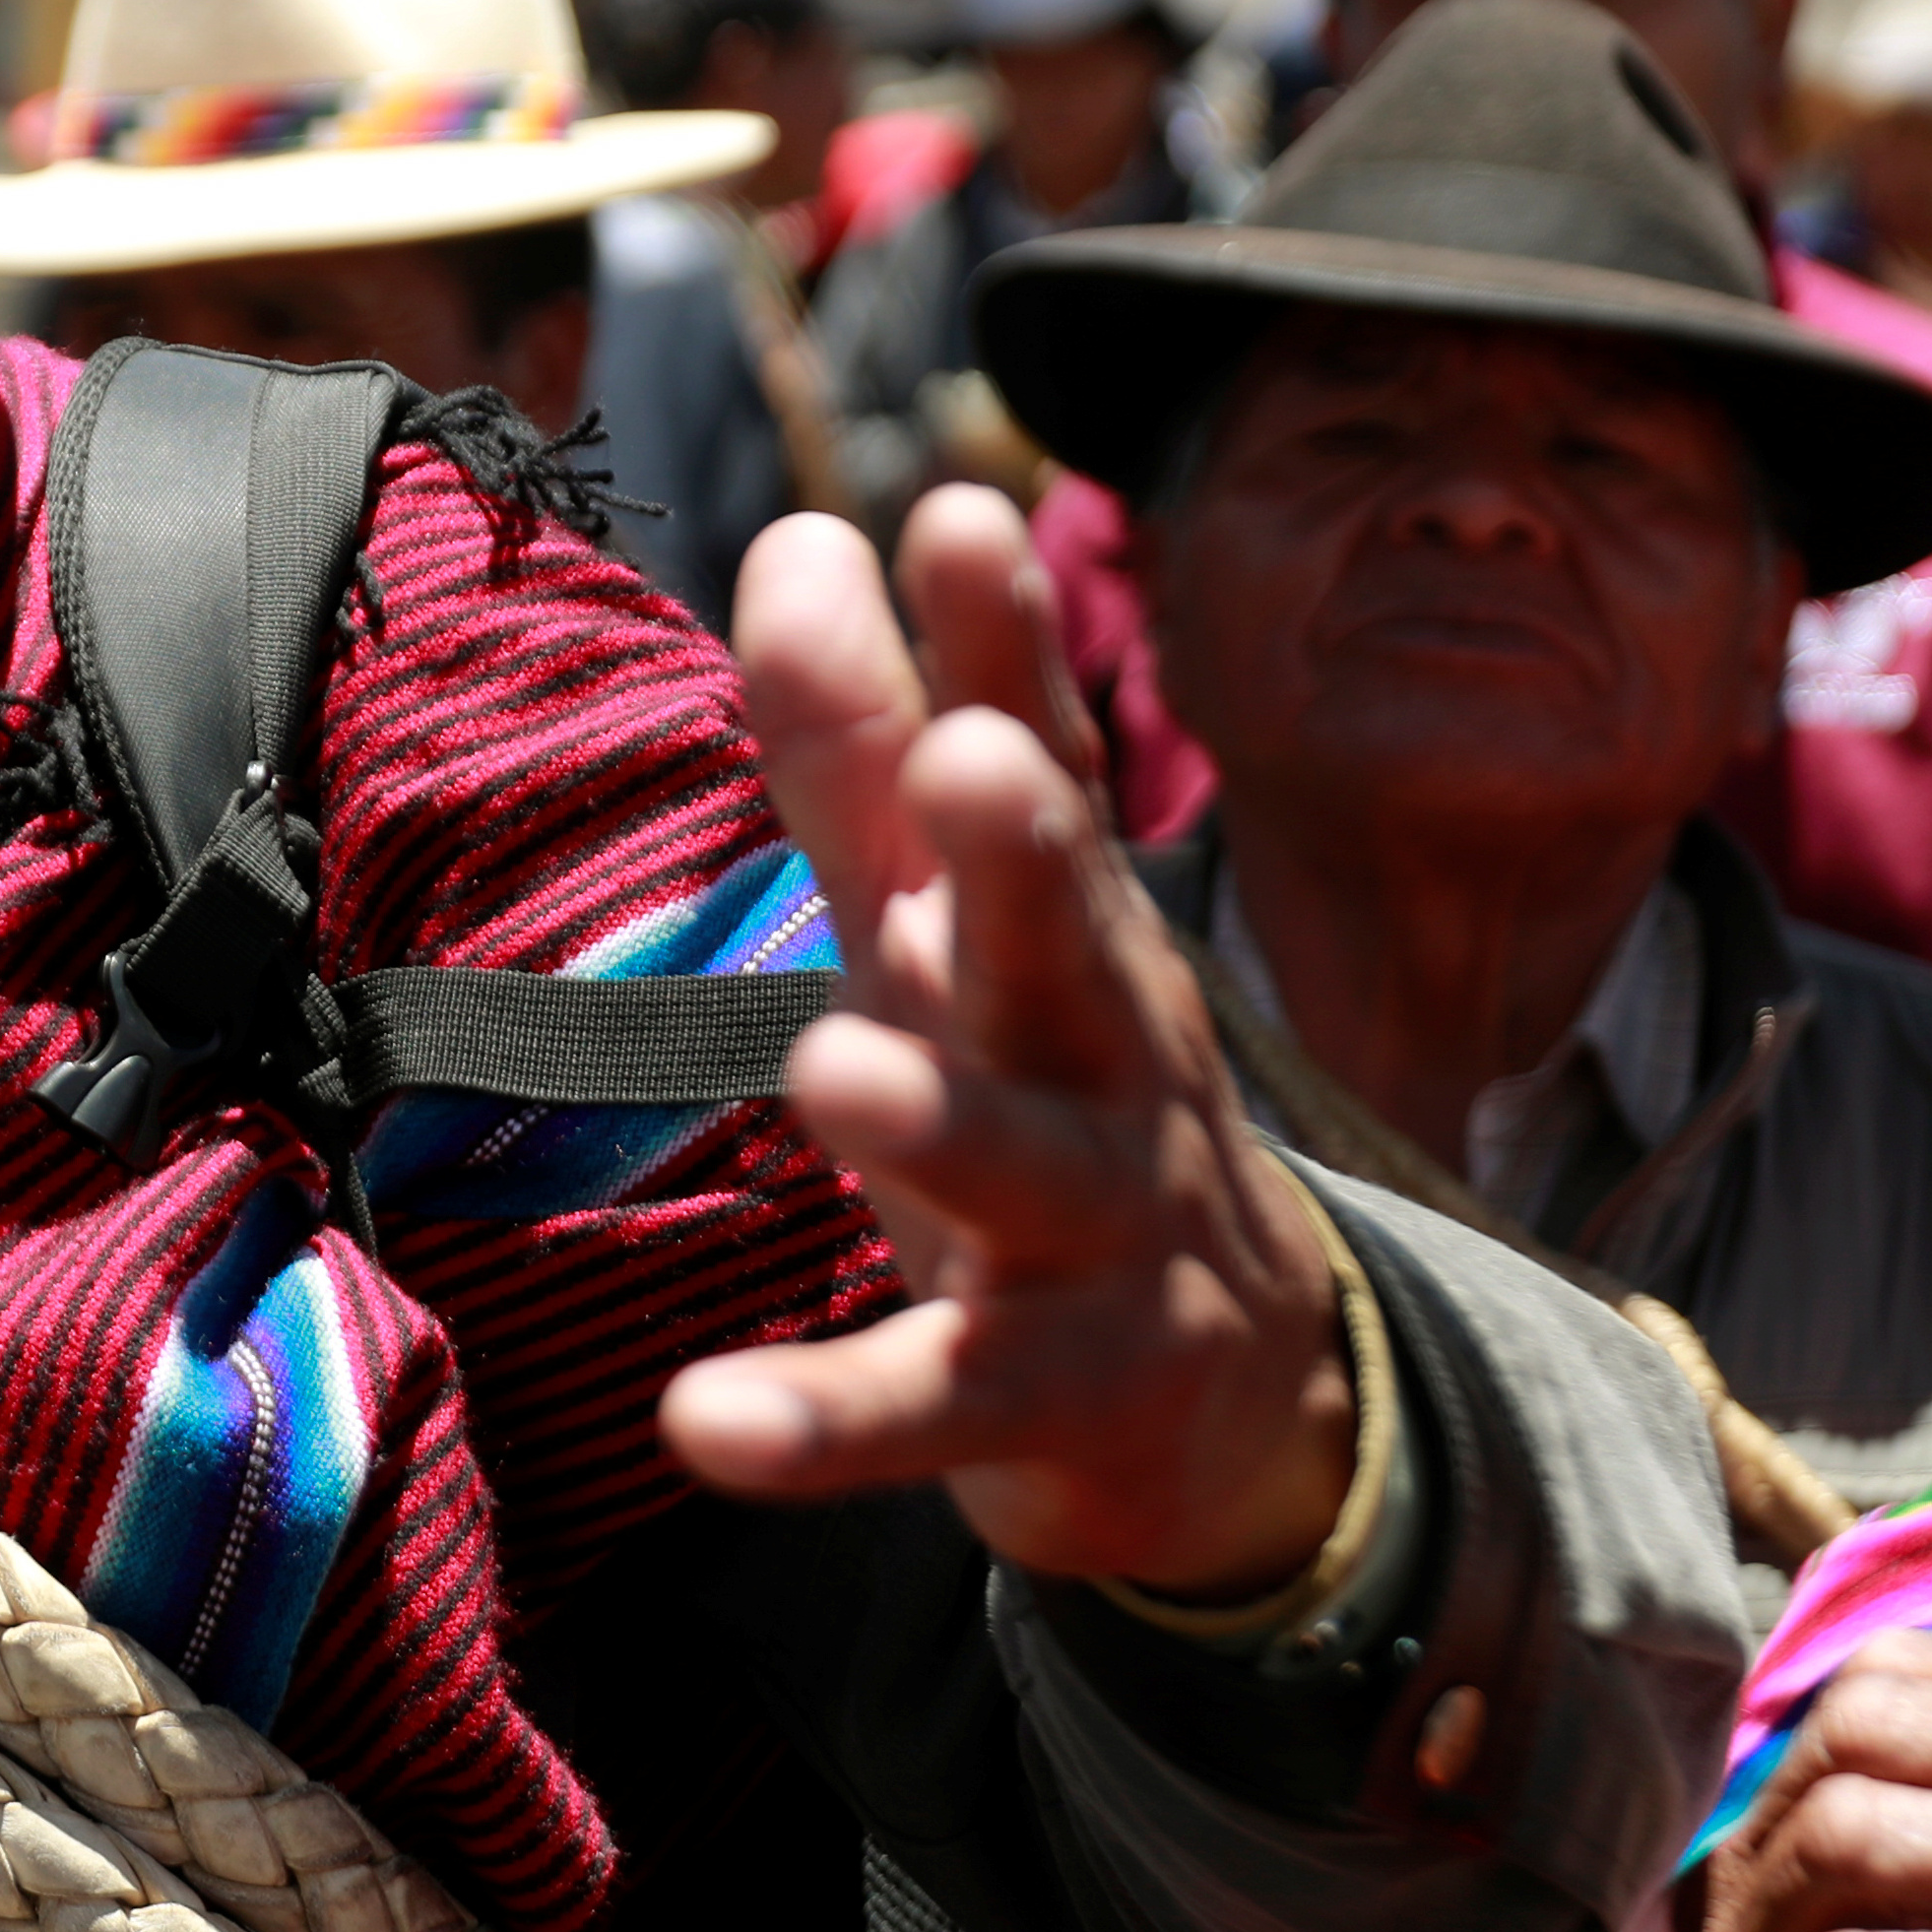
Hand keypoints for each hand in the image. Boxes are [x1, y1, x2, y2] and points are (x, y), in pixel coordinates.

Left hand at [662, 490, 1357, 1599]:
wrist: (1225, 1393)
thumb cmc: (1046, 1097)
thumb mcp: (943, 929)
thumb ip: (863, 752)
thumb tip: (800, 536)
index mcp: (1057, 931)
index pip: (1042, 764)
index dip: (1007, 646)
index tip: (959, 508)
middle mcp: (1099, 1058)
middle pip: (1069, 941)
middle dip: (1026, 853)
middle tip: (970, 759)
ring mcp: (1097, 1230)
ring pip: (1025, 1169)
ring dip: (937, 1116)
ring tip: (831, 1069)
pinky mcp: (1056, 1398)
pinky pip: (938, 1405)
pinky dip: (828, 1420)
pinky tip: (707, 1423)